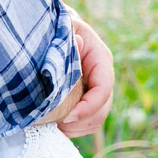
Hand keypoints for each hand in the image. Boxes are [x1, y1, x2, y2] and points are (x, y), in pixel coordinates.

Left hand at [58, 16, 113, 137]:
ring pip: (96, 119)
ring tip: (55, 124)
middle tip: (57, 123)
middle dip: (81, 120)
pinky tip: (56, 123)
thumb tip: (78, 41)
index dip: (88, 106)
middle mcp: (103, 76)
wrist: (53, 33)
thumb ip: (68, 38)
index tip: (67, 116)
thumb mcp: (62, 29)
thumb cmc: (57, 29)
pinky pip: (88, 123)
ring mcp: (96, 90)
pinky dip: (74, 128)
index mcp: (100, 58)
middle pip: (102, 108)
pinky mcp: (87, 100)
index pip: (103, 87)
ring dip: (77, 127)